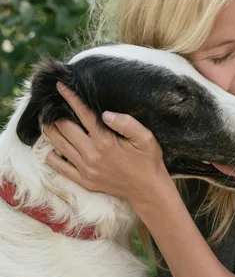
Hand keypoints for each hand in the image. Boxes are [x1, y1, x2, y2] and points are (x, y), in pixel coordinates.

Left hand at [43, 82, 171, 209]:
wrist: (147, 190)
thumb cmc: (148, 161)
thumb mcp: (145, 138)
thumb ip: (126, 122)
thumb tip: (105, 114)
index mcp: (106, 141)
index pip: (83, 114)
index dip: (70, 98)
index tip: (59, 87)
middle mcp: (92, 154)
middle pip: (65, 128)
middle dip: (54, 114)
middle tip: (47, 104)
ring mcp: (86, 169)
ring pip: (60, 145)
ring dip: (49, 131)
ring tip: (44, 120)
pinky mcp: (85, 180)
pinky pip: (61, 168)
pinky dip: (52, 157)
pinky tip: (50, 148)